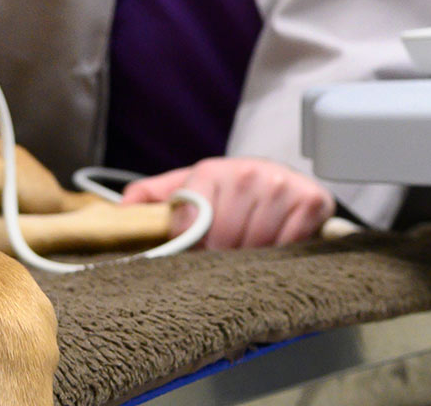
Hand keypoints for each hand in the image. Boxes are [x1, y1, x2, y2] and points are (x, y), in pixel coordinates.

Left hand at [122, 157, 335, 248]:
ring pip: (257, 247)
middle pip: (224, 241)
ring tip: (249, 250)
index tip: (196, 255)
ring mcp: (280, 185)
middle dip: (222, 257)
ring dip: (252, 259)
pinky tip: (276, 245)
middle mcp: (247, 172)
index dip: (192, 248)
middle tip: (225, 257)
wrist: (282, 180)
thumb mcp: (189, 187)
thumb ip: (154, 197)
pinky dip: (281, 254)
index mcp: (210, 171)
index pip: (192, 223)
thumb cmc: (229, 192)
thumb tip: (119, 211)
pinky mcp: (311, 201)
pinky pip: (289, 245)